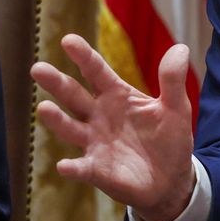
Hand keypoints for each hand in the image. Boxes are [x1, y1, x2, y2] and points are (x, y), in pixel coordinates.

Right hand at [31, 35, 196, 220]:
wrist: (171, 180)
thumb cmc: (169, 139)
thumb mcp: (176, 108)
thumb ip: (172, 80)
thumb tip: (181, 48)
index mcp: (116, 95)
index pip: (96, 71)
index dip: (83, 56)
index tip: (68, 40)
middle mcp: (98, 115)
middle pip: (74, 95)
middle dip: (56, 82)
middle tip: (38, 69)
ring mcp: (95, 143)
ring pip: (70, 128)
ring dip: (57, 119)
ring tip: (44, 108)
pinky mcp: (97, 170)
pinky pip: (82, 168)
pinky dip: (73, 167)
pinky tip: (64, 165)